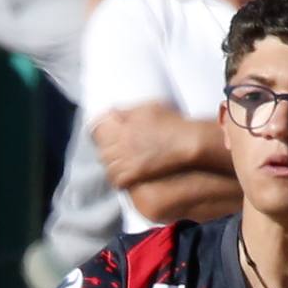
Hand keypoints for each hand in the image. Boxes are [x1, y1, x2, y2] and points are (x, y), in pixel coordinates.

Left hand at [91, 103, 206, 188]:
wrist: (187, 143)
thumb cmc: (173, 124)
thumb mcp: (151, 107)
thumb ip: (129, 111)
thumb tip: (112, 112)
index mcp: (124, 125)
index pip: (99, 130)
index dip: (99, 133)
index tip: (101, 134)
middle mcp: (122, 143)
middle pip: (102, 150)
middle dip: (105, 151)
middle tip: (111, 153)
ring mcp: (126, 159)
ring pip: (107, 166)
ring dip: (111, 166)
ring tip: (118, 166)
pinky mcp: (133, 174)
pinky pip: (116, 180)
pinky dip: (117, 180)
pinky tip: (123, 178)